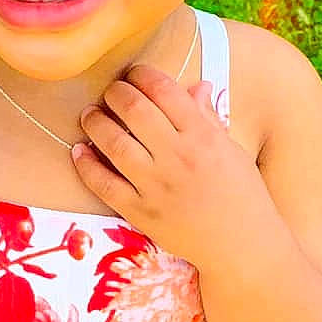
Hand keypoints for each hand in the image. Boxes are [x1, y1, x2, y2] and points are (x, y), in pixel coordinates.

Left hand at [72, 63, 263, 267]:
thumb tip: (196, 86)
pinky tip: (78, 151)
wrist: (242, 247)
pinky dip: (85, 165)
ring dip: (95, 122)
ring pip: (113, 143)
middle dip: (115, 92)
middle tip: (111, 92)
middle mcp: (178, 157)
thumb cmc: (242, 195)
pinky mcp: (141, 213)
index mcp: (203, 136)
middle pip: (134, 109)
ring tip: (89, 115)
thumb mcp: (232, 150)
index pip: (164, 90)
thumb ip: (208, 118)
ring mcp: (157, 186)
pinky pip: (103, 184)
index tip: (135, 74)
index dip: (143, 74)